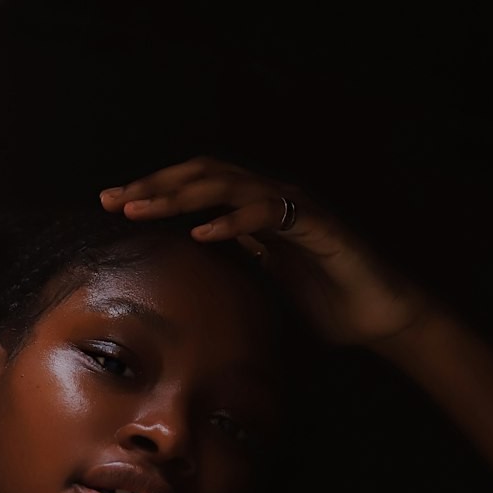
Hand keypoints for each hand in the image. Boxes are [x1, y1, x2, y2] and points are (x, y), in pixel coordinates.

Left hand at [100, 155, 431, 347]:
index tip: (112, 205)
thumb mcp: (263, 291)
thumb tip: (185, 294)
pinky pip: (269, 215)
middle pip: (204, 175)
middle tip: (113, 200)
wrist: (380, 317)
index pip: (196, 188)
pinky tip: (202, 232)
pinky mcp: (318, 227)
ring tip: (143, 209)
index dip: (154, 191)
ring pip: (230, 185)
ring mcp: (296, 209)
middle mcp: (272, 201)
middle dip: (155, 185)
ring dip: (182, 195)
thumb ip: (231, 279)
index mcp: (255, 213)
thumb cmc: (326, 308)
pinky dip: (233, 221)